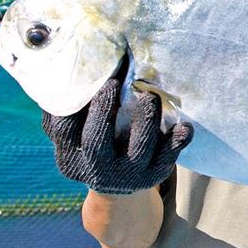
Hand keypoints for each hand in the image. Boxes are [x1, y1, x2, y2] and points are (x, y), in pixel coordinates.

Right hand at [41, 77, 193, 194]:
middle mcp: (96, 169)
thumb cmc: (95, 142)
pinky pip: (168, 158)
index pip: (64, 130)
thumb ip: (71, 108)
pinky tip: (184, 126)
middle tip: (114, 83)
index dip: (76, 103)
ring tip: (150, 97)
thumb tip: (69, 63)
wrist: (119, 184)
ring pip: (137, 149)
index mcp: (70, 157)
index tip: (89, 79)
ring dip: (145, 120)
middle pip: (95, 142)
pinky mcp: (154, 175)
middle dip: (103, 111)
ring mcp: (127, 175)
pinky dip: (176, 140)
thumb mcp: (77, 134)